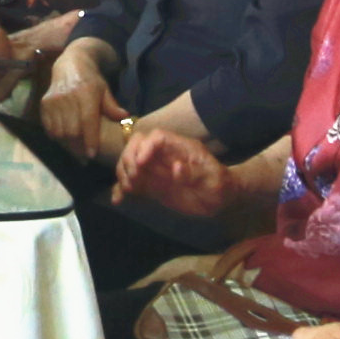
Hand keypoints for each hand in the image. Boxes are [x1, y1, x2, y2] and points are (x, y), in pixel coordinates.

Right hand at [36, 49, 121, 153]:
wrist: (70, 63)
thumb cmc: (91, 80)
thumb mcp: (105, 90)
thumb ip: (112, 106)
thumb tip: (125, 117)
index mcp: (86, 92)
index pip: (87, 121)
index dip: (89, 140)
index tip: (92, 155)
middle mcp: (68, 97)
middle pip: (71, 130)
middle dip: (78, 147)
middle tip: (85, 158)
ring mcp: (54, 100)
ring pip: (59, 132)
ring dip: (67, 145)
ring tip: (76, 152)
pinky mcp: (44, 103)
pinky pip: (49, 127)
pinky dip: (56, 137)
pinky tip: (64, 141)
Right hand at [116, 125, 273, 228]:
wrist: (221, 200)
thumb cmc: (221, 186)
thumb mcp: (214, 180)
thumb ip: (196, 173)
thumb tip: (176, 167)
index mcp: (180, 148)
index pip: (157, 137)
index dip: (145, 146)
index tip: (141, 164)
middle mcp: (164, 155)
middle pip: (137, 145)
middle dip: (129, 158)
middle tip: (133, 178)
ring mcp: (156, 169)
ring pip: (130, 162)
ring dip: (124, 173)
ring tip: (129, 189)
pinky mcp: (151, 185)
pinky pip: (132, 183)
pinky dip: (122, 190)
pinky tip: (118, 200)